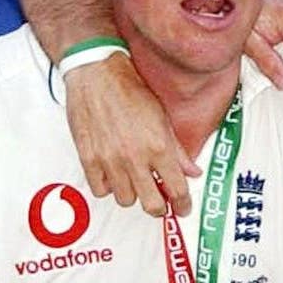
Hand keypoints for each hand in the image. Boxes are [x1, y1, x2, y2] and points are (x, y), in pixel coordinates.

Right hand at [66, 53, 198, 216]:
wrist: (97, 74)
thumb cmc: (131, 90)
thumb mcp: (163, 117)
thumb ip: (178, 149)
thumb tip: (193, 171)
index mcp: (159, 146)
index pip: (177, 189)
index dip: (183, 204)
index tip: (184, 208)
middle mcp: (135, 158)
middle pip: (151, 205)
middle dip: (160, 207)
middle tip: (161, 200)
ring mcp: (110, 161)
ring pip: (126, 200)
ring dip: (133, 193)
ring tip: (134, 178)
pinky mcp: (89, 159)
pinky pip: (101, 190)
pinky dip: (108, 186)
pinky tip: (113, 173)